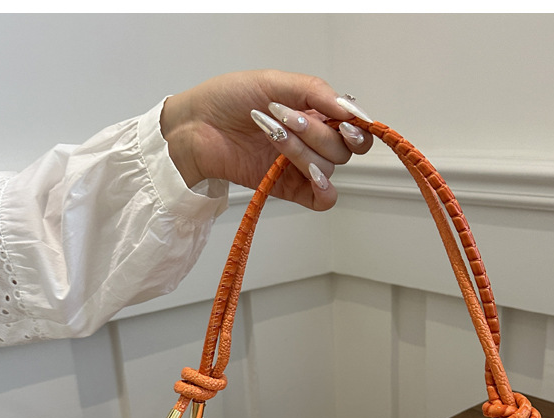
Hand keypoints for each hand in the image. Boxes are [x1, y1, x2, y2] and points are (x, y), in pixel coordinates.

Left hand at [160, 69, 372, 210]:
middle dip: (316, 133)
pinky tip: (311, 176)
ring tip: (272, 135)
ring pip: (328, 169)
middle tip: (286, 118)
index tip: (343, 121)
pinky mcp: (288, 188)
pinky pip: (322, 199)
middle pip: (342, 150)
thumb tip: (349, 108)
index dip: (356, 128)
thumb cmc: (227, 99)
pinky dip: (324, 190)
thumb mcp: (275, 81)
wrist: (197, 126)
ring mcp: (300, 166)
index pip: (354, 128)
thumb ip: (317, 92)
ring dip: (302, 151)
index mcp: (314, 113)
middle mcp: (311, 141)